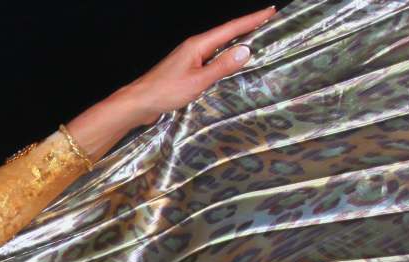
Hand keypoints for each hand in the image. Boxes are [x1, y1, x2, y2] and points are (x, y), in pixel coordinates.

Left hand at [118, 6, 278, 126]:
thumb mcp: (198, 81)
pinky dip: (224, 57)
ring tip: (255, 38)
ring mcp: (189, 58)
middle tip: (269, 21)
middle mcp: (194, 48)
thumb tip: (245, 50)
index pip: (231, 28)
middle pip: (226, 34)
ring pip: (218, 46)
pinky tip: (229, 63)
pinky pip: (211, 58)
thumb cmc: (164, 92)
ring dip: (236, 41)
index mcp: (198, 45)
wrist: (137, 103)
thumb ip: (222, 66)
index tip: (270, 11)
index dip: (252, 20)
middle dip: (247, 27)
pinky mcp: (185, 70)